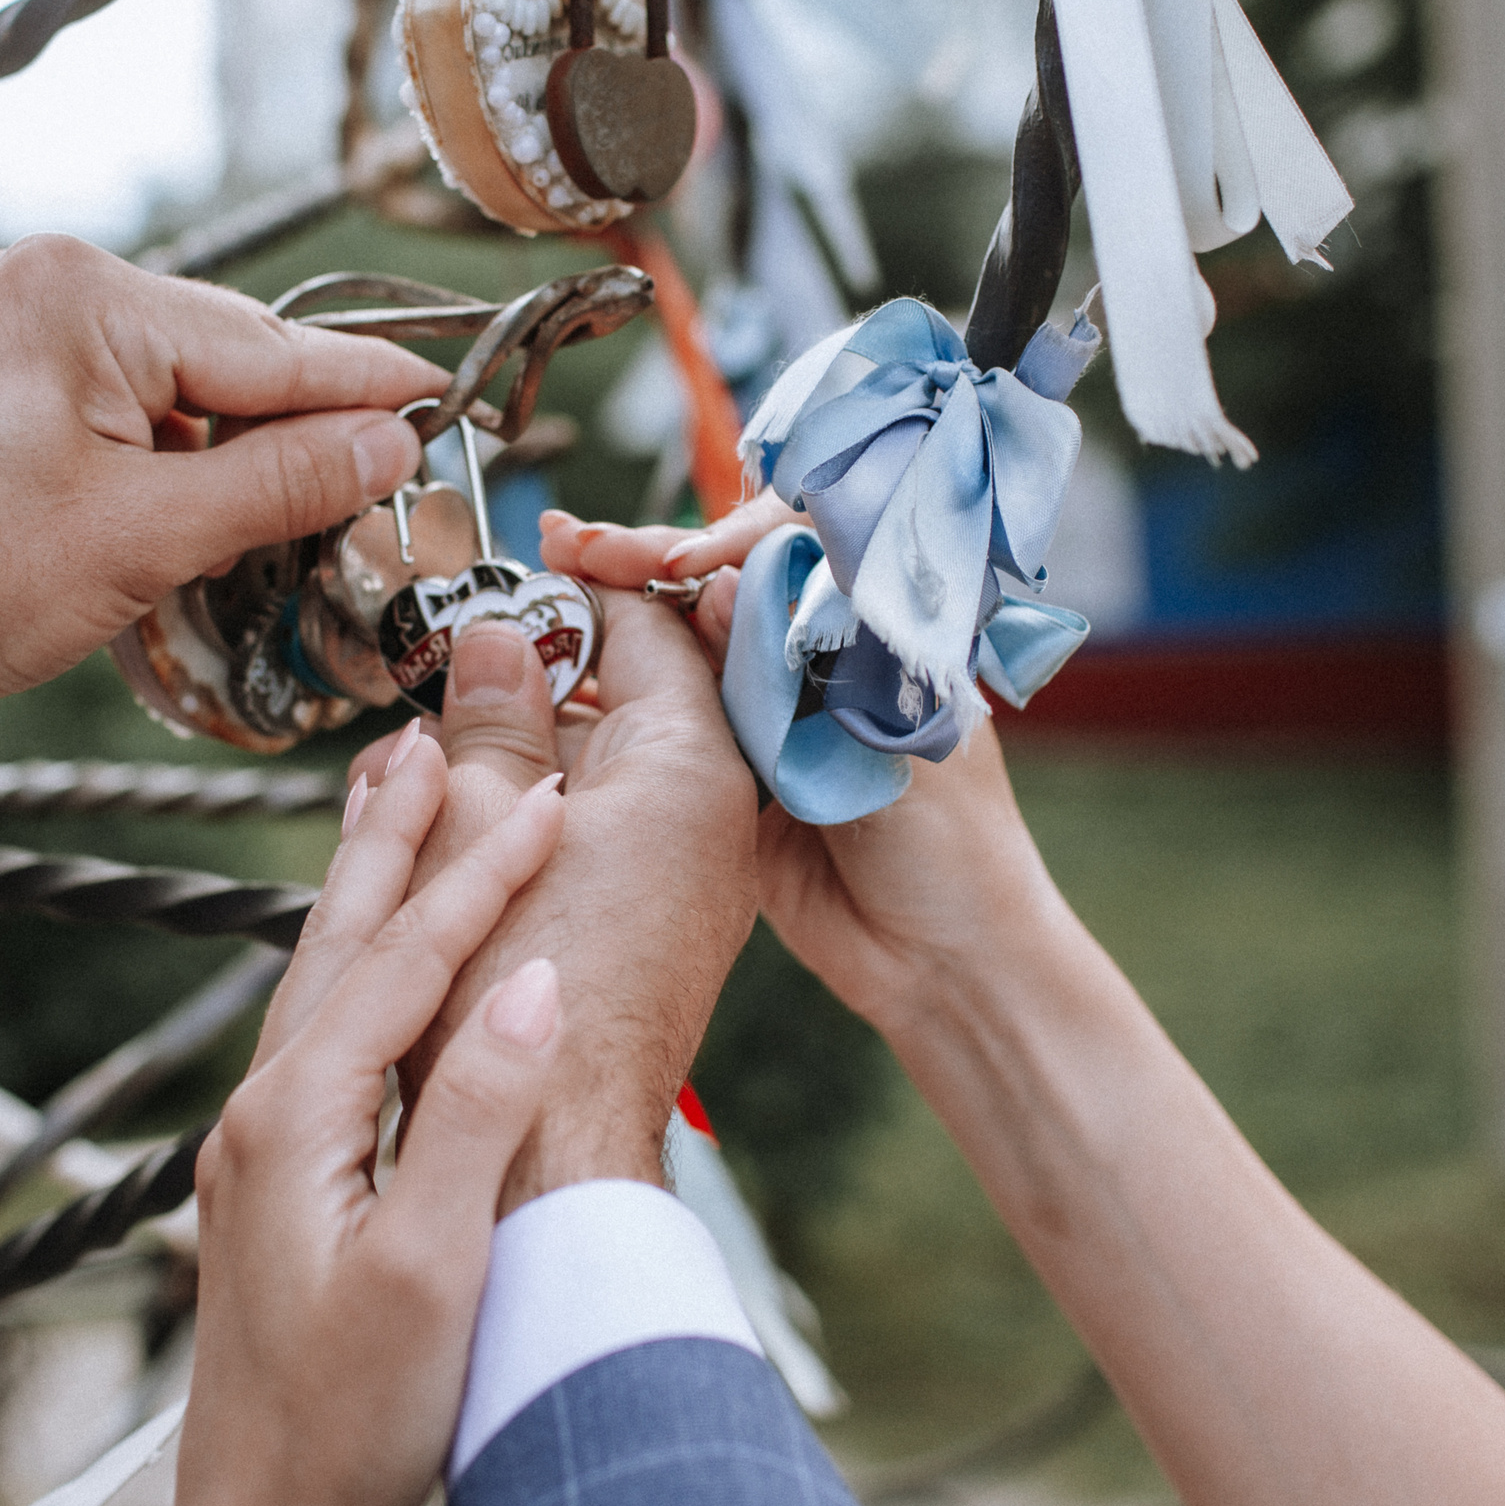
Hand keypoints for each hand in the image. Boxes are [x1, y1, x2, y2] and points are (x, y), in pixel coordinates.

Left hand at [0, 235, 444, 932]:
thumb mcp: (148, 536)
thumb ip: (283, 482)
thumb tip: (389, 446)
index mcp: (82, 296)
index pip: (267, 346)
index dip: (366, 385)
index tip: (446, 396)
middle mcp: (41, 289)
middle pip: (223, 361)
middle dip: (299, 431)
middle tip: (393, 478)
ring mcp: (6, 337)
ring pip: (173, 393)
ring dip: (232, 459)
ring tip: (301, 524)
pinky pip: (117, 413)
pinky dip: (168, 466)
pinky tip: (200, 520)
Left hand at [168, 730, 566, 1505]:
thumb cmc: (354, 1419)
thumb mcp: (433, 1269)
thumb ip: (476, 1117)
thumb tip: (531, 981)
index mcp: (296, 1117)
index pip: (404, 962)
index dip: (479, 874)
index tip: (548, 794)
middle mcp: (263, 1113)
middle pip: (337, 943)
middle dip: (389, 840)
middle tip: (426, 741)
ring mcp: (260, 1148)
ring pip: (318, 980)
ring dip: (360, 887)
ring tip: (384, 806)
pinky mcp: (275, 1183)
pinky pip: (317, 1031)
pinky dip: (351, 964)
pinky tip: (367, 962)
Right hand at [351, 595, 759, 1211]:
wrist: (547, 1143)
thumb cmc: (511, 988)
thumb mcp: (475, 817)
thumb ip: (493, 714)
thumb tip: (496, 638)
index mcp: (691, 763)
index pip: (647, 624)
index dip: (567, 590)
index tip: (506, 579)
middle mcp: (717, 811)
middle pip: (631, 697)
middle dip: (533, 681)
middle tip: (445, 678)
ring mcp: (700, 872)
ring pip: (612, 770)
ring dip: (528, 753)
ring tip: (426, 760)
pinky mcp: (670, 921)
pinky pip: (613, 832)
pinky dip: (547, 815)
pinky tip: (463, 827)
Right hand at [539, 503, 1065, 1037]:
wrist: (941, 964)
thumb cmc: (956, 848)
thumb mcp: (897, 738)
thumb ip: (814, 665)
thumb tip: (725, 586)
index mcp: (873, 629)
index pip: (791, 548)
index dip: (725, 540)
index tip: (672, 565)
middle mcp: (810, 658)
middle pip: (716, 583)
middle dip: (641, 559)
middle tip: (570, 546)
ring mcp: (762, 714)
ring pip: (676, 643)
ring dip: (610, 609)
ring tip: (548, 577)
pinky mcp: (721, 773)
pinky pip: (655, 720)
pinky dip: (604, 689)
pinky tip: (555, 666)